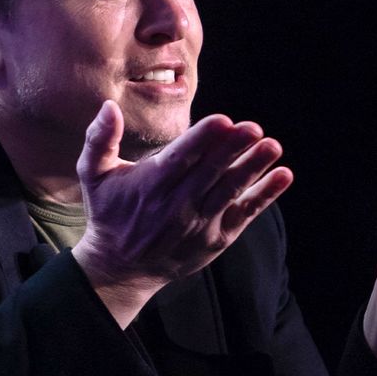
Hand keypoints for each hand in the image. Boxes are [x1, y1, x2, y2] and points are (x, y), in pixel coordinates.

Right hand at [71, 100, 293, 327]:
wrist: (120, 268)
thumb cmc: (109, 213)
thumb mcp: (93, 175)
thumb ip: (100, 139)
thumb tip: (109, 107)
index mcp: (151, 184)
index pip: (181, 157)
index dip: (203, 139)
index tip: (223, 121)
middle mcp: (177, 205)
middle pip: (210, 172)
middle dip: (233, 149)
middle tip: (254, 127)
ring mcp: (199, 224)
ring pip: (230, 191)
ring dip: (253, 168)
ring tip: (273, 146)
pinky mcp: (216, 238)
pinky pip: (244, 214)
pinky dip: (265, 196)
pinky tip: (283, 176)